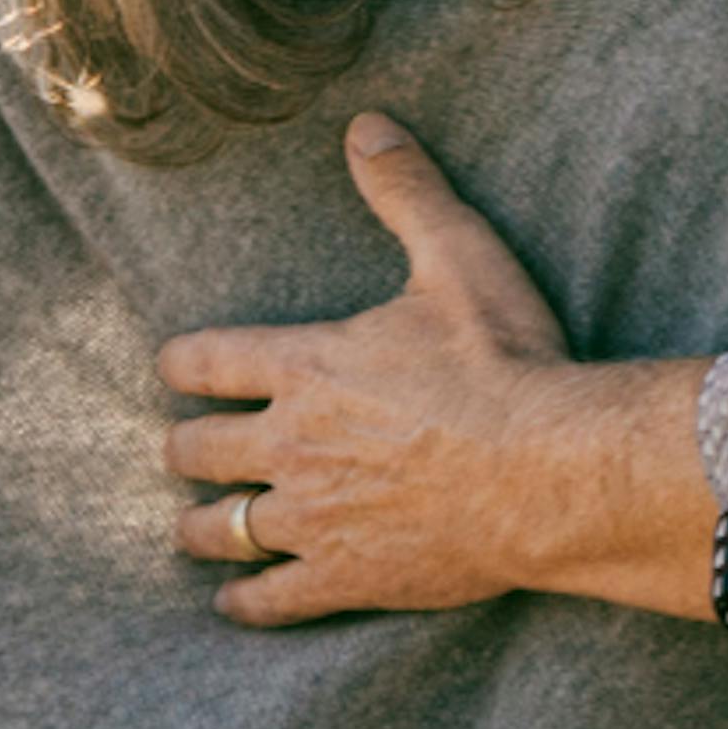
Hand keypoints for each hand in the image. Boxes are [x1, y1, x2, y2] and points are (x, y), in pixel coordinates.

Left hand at [159, 116, 715, 629]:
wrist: (551, 470)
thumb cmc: (506, 362)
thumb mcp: (459, 258)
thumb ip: (405, 193)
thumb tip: (365, 125)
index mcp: (305, 364)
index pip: (204, 360)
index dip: (183, 363)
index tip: (176, 368)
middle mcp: (288, 442)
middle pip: (195, 450)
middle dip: (185, 448)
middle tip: (187, 450)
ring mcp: (311, 518)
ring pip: (217, 530)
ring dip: (200, 526)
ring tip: (196, 528)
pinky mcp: (344, 578)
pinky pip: (268, 600)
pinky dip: (245, 602)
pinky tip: (236, 603)